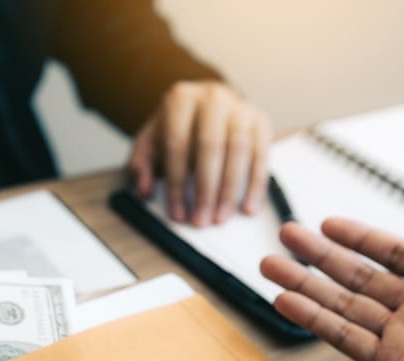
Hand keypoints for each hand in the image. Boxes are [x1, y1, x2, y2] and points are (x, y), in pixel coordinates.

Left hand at [127, 81, 271, 226]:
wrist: (205, 106)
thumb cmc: (175, 129)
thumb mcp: (149, 144)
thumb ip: (141, 167)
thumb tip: (144, 190)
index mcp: (181, 99)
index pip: (177, 144)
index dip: (176, 183)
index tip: (178, 212)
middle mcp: (212, 98)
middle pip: (210, 146)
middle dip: (205, 189)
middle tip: (201, 220)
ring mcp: (240, 107)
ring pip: (239, 150)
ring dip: (230, 190)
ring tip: (220, 217)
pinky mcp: (260, 121)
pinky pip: (261, 155)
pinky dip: (256, 184)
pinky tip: (248, 207)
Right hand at [260, 173, 403, 360]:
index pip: (394, 254)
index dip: (360, 238)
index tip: (327, 224)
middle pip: (358, 277)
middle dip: (319, 256)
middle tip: (285, 235)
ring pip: (343, 306)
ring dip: (305, 285)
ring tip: (268, 265)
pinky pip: (347, 340)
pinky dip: (314, 320)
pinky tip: (286, 300)